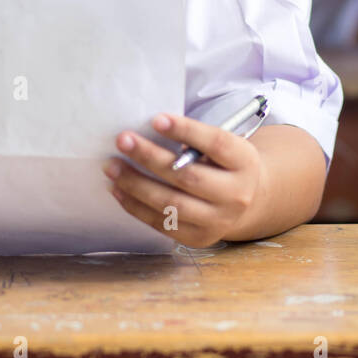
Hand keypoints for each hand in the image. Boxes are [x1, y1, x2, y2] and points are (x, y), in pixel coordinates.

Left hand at [104, 112, 262, 247]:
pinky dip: (136, 206)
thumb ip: (195, 141)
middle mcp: (236, 195)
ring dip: (135, 184)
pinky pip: (162, 223)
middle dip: (150, 157)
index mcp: (244, 163)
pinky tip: (119, 189)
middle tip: (122, 140)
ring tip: (112, 167)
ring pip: (171, 204)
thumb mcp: (222, 146)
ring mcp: (218, 221)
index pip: (215, 144)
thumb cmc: (223, 164)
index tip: (156, 119)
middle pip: (187, 177)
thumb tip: (146, 132)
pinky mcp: (199, 238)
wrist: (246, 200)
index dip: (185, 131)